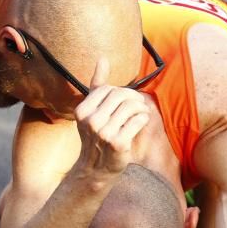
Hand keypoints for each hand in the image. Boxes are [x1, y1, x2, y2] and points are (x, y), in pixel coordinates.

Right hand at [73, 58, 150, 178]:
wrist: (96, 168)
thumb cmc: (96, 135)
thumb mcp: (92, 110)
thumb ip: (97, 84)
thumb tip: (103, 59)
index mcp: (82, 111)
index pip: (108, 89)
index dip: (121, 92)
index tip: (127, 100)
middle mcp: (91, 121)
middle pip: (121, 96)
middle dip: (134, 97)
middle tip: (139, 104)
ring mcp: (104, 134)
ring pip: (131, 107)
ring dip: (141, 108)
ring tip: (142, 112)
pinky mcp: (119, 144)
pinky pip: (138, 121)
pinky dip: (143, 119)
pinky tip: (141, 122)